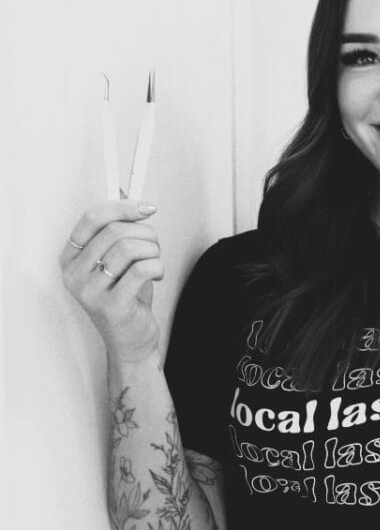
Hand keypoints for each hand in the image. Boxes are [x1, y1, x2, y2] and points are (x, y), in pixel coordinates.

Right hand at [58, 199, 163, 363]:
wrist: (131, 340)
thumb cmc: (126, 296)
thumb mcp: (118, 259)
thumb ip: (117, 226)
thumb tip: (124, 189)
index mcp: (71, 258)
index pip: (92, 217)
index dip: (123, 207)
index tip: (146, 208)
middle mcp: (74, 274)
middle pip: (115, 231)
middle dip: (145, 233)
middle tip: (154, 245)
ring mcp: (90, 292)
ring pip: (129, 248)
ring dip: (153, 250)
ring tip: (155, 262)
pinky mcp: (112, 306)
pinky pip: (142, 269)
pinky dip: (158, 267)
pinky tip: (157, 276)